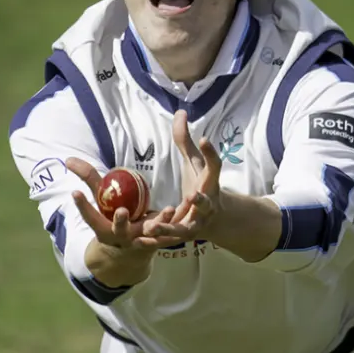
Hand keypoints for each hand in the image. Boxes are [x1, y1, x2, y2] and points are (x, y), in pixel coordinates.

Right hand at [65, 157, 184, 251]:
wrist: (131, 252)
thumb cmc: (113, 218)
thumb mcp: (101, 201)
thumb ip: (89, 179)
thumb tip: (68, 159)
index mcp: (104, 229)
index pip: (90, 218)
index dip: (82, 207)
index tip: (75, 193)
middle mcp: (122, 237)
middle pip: (120, 230)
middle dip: (120, 222)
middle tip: (122, 211)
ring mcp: (142, 241)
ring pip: (151, 232)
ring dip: (160, 221)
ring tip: (168, 209)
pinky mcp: (161, 240)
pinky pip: (172, 230)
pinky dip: (180, 218)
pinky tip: (188, 205)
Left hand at [143, 111, 222, 242]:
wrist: (214, 218)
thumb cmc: (202, 184)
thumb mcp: (195, 163)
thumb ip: (185, 140)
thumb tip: (180, 111)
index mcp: (210, 183)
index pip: (214, 166)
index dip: (210, 153)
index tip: (204, 138)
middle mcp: (208, 204)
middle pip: (205, 202)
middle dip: (201, 200)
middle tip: (193, 195)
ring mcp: (197, 222)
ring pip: (184, 228)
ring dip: (169, 228)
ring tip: (152, 226)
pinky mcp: (184, 235)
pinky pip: (169, 240)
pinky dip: (155, 241)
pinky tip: (138, 240)